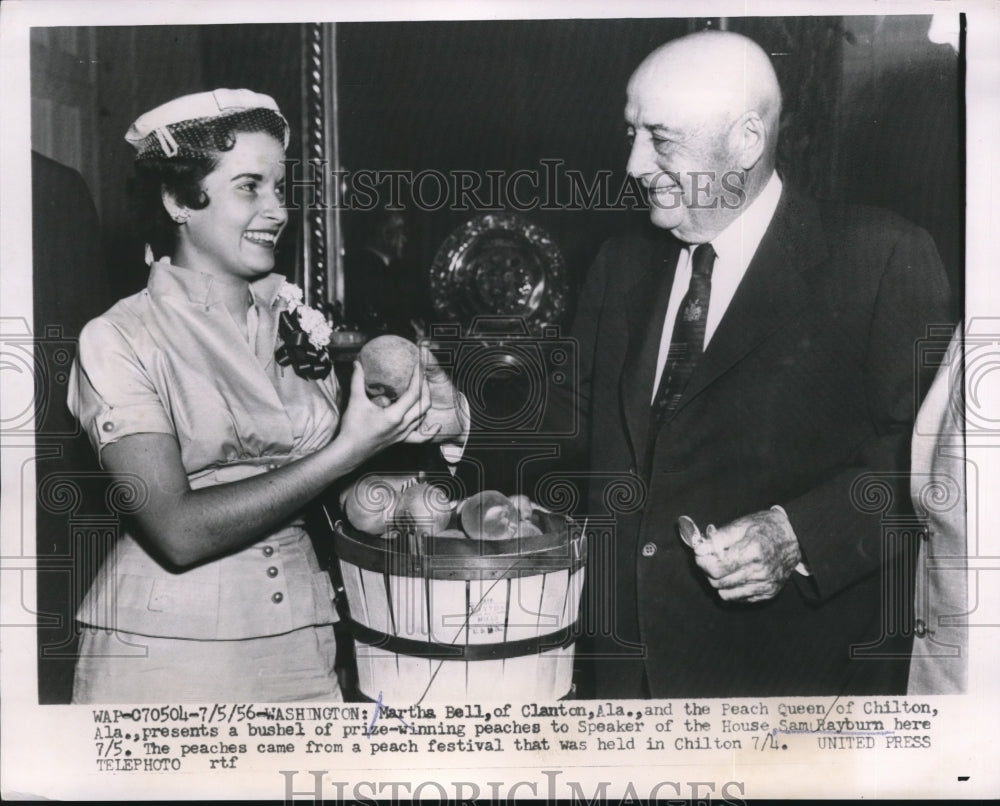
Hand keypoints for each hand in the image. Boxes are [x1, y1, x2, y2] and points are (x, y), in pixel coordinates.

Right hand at [337, 353, 439, 460]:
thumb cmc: (352, 428)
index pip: (413, 393)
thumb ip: (357, 380)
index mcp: (395, 415)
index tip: (419, 365)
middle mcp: (403, 425)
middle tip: (422, 375)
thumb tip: (357, 363)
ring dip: (426, 402)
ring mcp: (403, 434)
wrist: (349, 452)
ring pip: (423, 417)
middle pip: (423, 404)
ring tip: (424, 389)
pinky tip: (437, 426)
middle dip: (425, 387)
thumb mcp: (355, 401)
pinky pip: (420, 437)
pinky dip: (430, 431)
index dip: (418, 378)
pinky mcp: (401, 440)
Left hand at [682, 507, 801, 602]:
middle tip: (711, 559)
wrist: (795, 537)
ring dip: (718, 581)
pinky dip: (731, 589)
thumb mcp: (742, 524)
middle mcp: (760, 571)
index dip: (702, 561)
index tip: (701, 554)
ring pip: (725, 594)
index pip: (716, 568)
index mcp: (753, 551)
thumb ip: (719, 537)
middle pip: (718, 582)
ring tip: (723, 566)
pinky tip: (735, 574)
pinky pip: (738, 598)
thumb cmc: (766, 527)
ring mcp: (765, 585)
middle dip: (708, 570)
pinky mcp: (768, 593)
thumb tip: (700, 549)